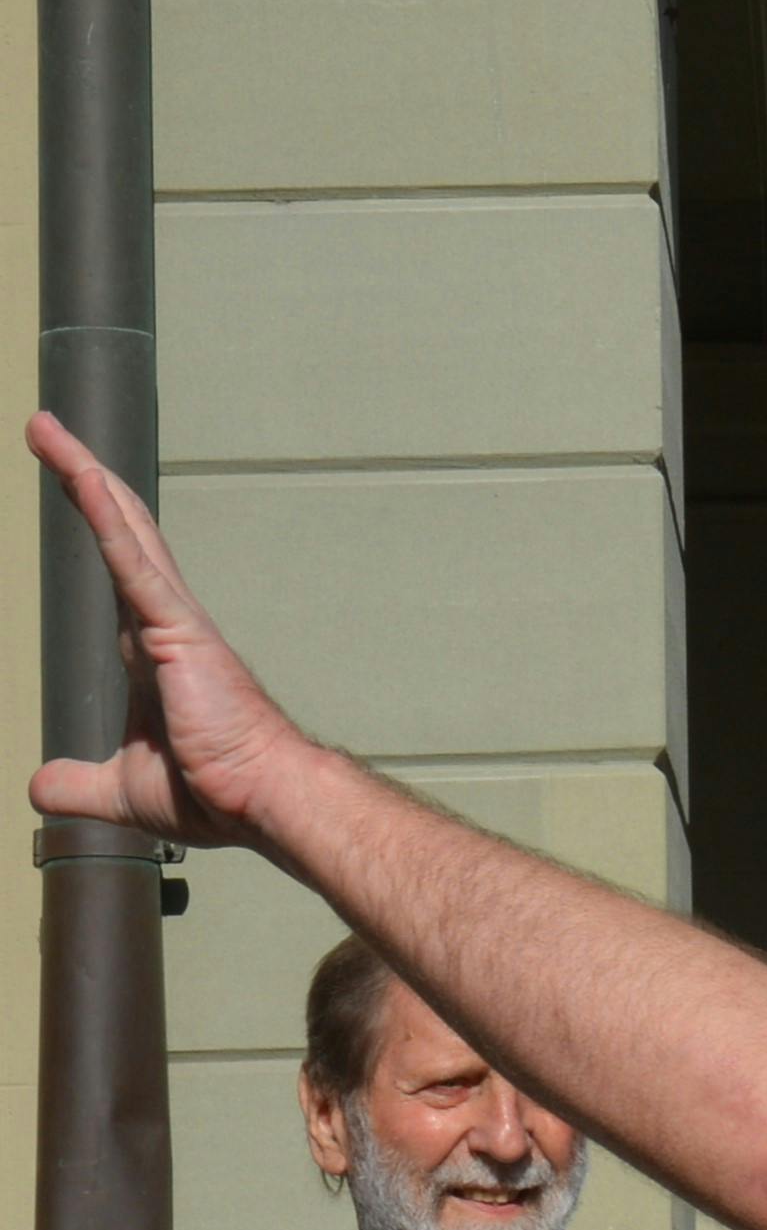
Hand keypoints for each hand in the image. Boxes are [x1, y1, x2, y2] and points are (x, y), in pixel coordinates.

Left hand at [26, 413, 313, 849]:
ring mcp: (173, 620)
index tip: (66, 479)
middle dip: (80, 475)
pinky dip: (109, 524)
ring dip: (82, 477)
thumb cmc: (219, 792)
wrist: (265, 803)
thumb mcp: (122, 789)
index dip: (89, 520)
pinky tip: (86, 484)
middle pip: (117, 529)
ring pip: (122, 531)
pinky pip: (135, 568)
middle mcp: (162, 621)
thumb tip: (39, 786)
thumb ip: (78, 782)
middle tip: (44, 427)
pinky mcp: (179, 631)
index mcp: (152, 648)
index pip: (114, 568)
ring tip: (45, 430)